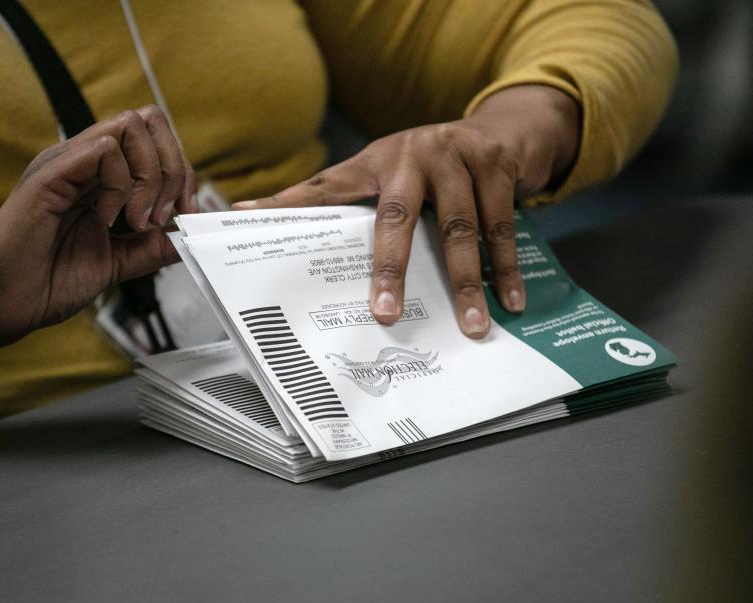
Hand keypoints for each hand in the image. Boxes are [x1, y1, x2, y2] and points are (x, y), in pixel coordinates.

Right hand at [0, 106, 197, 356]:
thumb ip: (152, 247)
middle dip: (173, 168)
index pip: (154, 139)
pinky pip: (102, 149)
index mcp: (99, 176)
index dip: (181, 172)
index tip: (183, 216)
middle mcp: (83, 162)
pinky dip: (120, 185)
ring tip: (136, 221)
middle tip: (161, 216)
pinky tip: (108, 221)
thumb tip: (191, 233)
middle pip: (149, 121)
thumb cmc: (46, 282)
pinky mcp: (49, 176)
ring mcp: (65, 164)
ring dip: (149, 176)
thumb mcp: (117, 263)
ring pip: (130, 127)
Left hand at [234, 85, 580, 337]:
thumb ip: (353, 208)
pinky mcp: (495, 164)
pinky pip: (501, 226)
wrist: (501, 127)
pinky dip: (506, 268)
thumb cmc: (429, 169)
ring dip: (465, 282)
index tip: (243, 217)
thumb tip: (287, 241)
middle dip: (391, 269)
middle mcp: (409, 155)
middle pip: (395, 217)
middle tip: (387, 314)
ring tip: (470, 325)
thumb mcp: (388, 177)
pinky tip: (509, 301)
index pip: (322, 188)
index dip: (283, 203)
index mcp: (371, 163)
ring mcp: (454, 155)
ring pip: (459, 228)